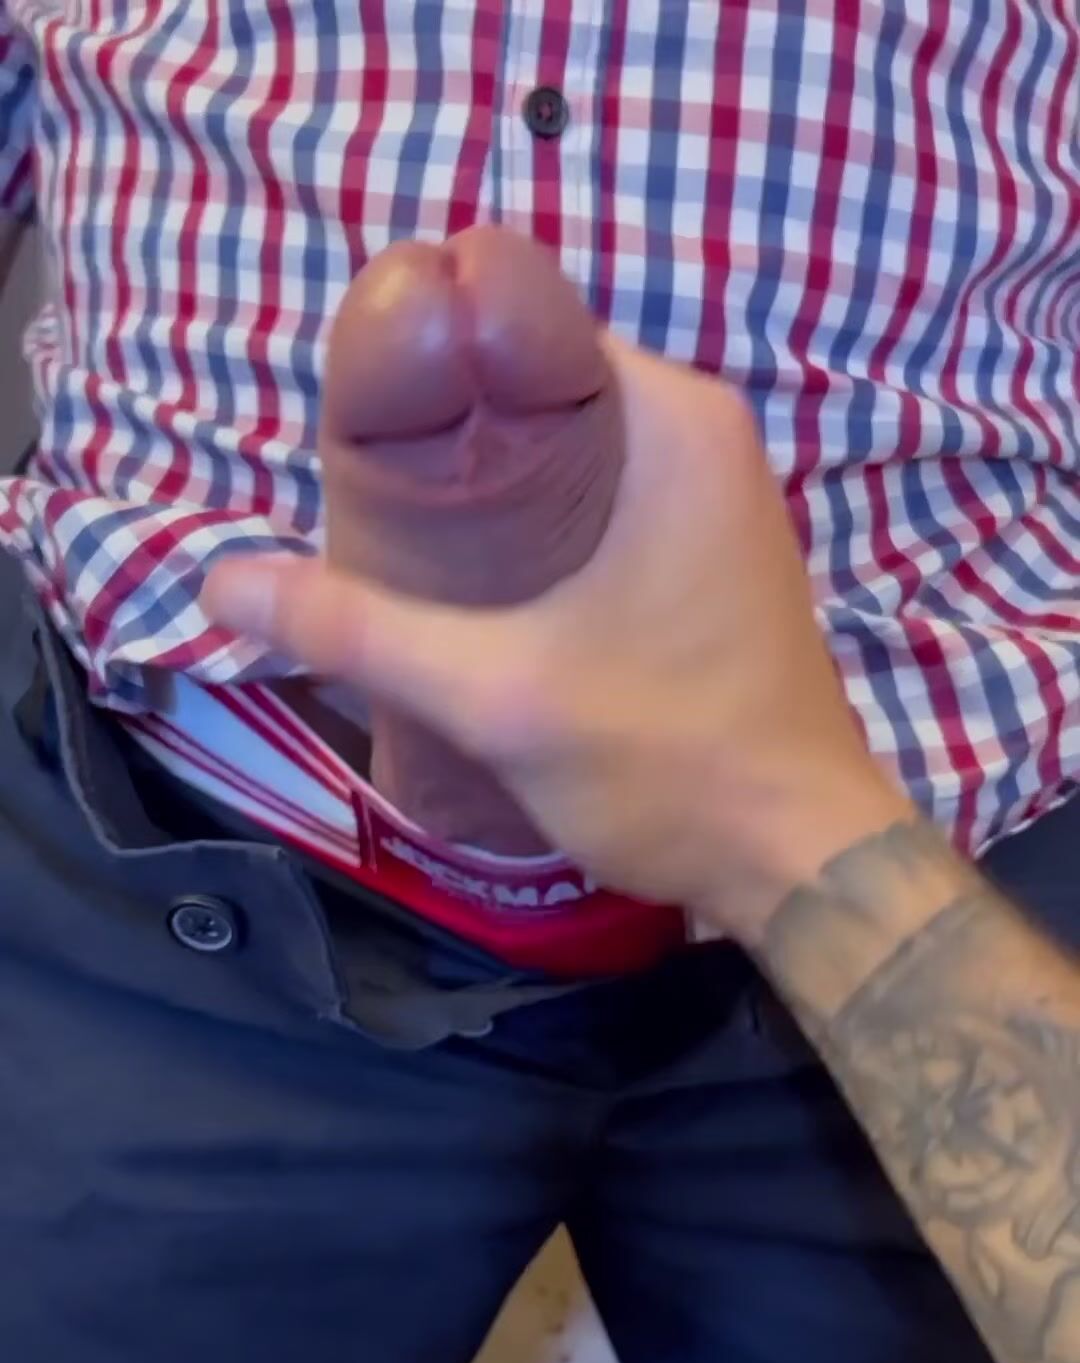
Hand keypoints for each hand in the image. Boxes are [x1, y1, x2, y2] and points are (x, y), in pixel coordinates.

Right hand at [201, 339, 909, 943]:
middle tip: (360, 500)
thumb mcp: (497, 693)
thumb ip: (359, 633)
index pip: (519, 322)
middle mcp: (704, 435)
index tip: (351, 425)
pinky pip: (602, 505)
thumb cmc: (668, 759)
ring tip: (401, 546)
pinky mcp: (712, 559)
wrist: (798, 859)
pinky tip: (478, 588)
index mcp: (670, 419)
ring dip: (487, 493)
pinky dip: (538, 532)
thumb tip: (218, 582)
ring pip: (567, 455)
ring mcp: (717, 498)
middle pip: (537, 390)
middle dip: (446, 437)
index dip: (427, 362)